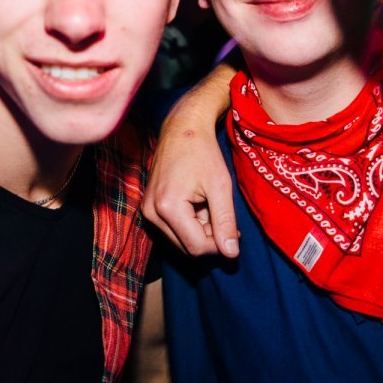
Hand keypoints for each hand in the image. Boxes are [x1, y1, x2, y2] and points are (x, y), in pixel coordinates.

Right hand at [142, 64, 239, 257]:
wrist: (182, 129)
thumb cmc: (203, 152)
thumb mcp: (221, 186)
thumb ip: (225, 222)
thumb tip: (231, 253)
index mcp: (167, 208)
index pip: (197, 247)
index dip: (219, 244)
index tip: (235, 230)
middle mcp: (151, 213)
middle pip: (187, 247)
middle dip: (209, 236)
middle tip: (222, 213)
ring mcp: (147, 210)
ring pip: (180, 240)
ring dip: (199, 230)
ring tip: (208, 204)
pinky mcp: (148, 207)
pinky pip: (172, 229)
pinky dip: (189, 222)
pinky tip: (198, 203)